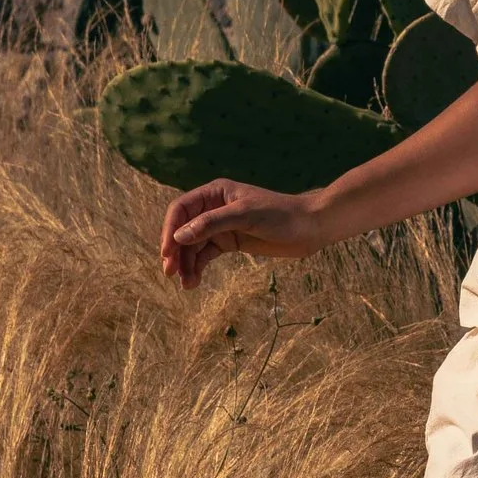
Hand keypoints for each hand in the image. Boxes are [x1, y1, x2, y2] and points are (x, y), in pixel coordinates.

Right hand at [158, 179, 327, 289]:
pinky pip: (206, 255)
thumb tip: (179, 236)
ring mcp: (221, 226)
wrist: (310, 227)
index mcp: (216, 193)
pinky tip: (194, 281)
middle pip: (183, 229)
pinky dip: (198, 267)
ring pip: (193, 245)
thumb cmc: (281, 214)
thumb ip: (212, 223)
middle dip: (175, 251)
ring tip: (187, 284)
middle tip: (170, 273)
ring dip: (186, 264)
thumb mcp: (246, 215)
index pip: (181, 209)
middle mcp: (214, 207)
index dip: (170, 230)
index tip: (167, 253)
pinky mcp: (230, 241)